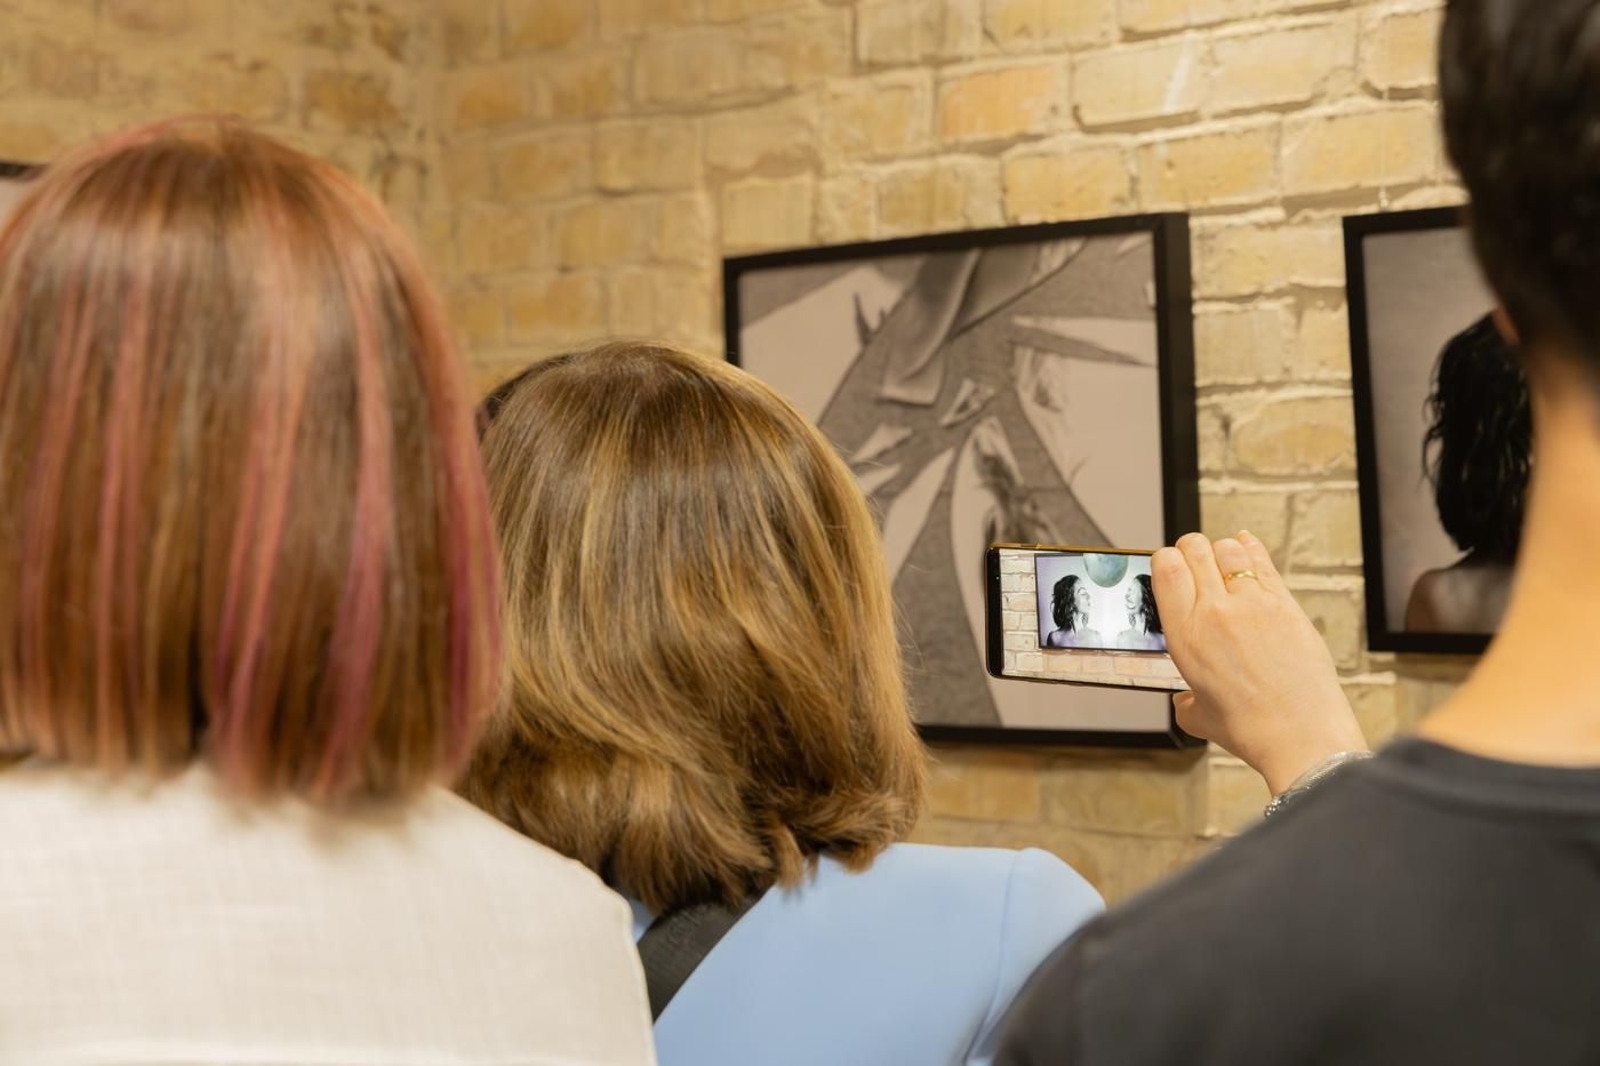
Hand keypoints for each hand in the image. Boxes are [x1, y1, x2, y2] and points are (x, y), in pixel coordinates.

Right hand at [1153, 531, 1367, 793]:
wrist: (1301, 735)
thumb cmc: (1252, 729)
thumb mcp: (1199, 716)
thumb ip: (1186, 702)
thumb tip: (1185, 700)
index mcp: (1186, 636)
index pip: (1165, 568)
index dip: (1164, 559)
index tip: (1168, 566)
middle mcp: (1216, 612)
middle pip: (1195, 549)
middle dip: (1189, 549)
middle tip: (1192, 559)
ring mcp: (1253, 604)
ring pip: (1228, 549)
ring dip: (1220, 549)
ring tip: (1221, 560)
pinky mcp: (1285, 605)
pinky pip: (1262, 562)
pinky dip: (1250, 548)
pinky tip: (1246, 545)